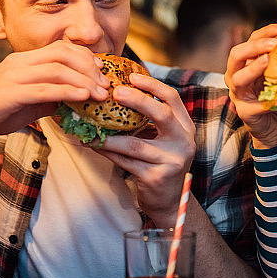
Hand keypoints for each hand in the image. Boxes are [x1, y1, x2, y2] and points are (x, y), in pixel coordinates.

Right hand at [0, 40, 110, 154]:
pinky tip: (83, 97)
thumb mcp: (31, 100)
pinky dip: (67, 92)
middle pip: (63, 54)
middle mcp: (19, 62)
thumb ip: (52, 94)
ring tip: (100, 94)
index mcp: (24, 59)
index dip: (85, 57)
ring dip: (84, 81)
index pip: (61, 48)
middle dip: (89, 68)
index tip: (102, 72)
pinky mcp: (10, 93)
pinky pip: (44, 89)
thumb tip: (79, 97)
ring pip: (57, 70)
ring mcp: (13, 76)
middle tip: (106, 85)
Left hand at [95, 72, 195, 227]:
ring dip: (110, 134)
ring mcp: (172, 160)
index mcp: (185, 127)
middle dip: (137, 100)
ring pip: (135, 144)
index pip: (173, 99)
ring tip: (91, 125)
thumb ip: (151, 120)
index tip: (132, 76)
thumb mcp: (163, 139)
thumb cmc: (160, 163)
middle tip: (115, 92)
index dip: (153, 85)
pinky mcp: (156, 177)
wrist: (169, 201)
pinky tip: (93, 144)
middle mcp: (183, 142)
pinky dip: (107, 152)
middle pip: (162, 114)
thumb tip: (118, 93)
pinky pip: (126, 162)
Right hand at [224, 23, 276, 148]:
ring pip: (238, 78)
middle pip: (236, 54)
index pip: (251, 40)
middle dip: (254, 46)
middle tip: (274, 43)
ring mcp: (238, 95)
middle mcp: (237, 76)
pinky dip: (272, 100)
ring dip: (253, 68)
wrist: (274, 129)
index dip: (266, 32)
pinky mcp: (245, 112)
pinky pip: (255, 104)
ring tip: (267, 60)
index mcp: (246, 64)